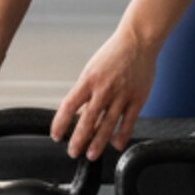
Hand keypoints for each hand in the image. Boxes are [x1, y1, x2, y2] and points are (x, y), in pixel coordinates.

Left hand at [52, 32, 156, 159]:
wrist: (138, 40)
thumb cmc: (113, 54)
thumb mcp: (92, 69)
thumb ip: (85, 90)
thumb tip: (76, 111)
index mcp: (88, 80)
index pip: (69, 105)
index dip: (60, 123)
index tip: (56, 135)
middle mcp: (104, 89)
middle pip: (88, 120)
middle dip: (78, 139)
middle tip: (73, 152)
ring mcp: (121, 94)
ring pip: (107, 124)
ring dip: (98, 142)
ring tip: (91, 154)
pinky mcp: (137, 98)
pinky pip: (128, 122)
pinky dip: (122, 135)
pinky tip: (116, 144)